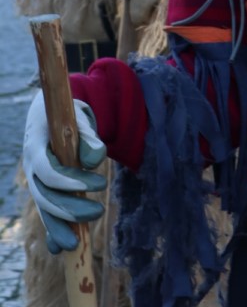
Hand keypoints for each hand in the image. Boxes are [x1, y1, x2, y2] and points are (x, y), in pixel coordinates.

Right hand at [22, 90, 106, 253]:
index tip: (99, 184)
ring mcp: (35, 181)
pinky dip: (51, 231)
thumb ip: (87, 136)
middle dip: (70, 209)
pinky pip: (44, 213)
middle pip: (45, 196)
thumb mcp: (78, 118)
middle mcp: (31, 167)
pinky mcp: (43, 190)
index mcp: (35, 146)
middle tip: (100, 211)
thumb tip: (95, 159)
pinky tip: (60, 248)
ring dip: (59, 227)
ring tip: (77, 243)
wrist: (51, 115)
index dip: (70, 182)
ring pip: (43, 209)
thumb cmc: (67, 114)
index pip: (48, 172)